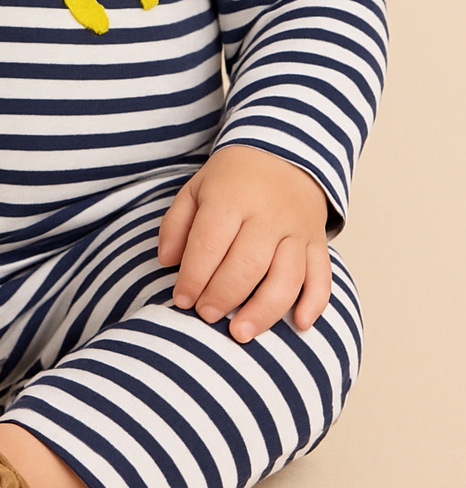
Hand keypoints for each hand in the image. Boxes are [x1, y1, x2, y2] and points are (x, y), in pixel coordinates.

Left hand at [157, 145, 330, 343]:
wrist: (283, 154)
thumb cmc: (232, 179)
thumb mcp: (196, 189)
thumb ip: (176, 225)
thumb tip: (167, 262)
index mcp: (231, 198)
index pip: (210, 243)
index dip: (194, 276)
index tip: (182, 299)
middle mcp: (267, 214)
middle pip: (247, 265)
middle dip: (223, 296)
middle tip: (206, 316)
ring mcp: (296, 229)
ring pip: (286, 277)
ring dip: (264, 310)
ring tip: (240, 333)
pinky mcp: (318, 241)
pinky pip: (322, 275)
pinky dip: (314, 302)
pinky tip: (299, 324)